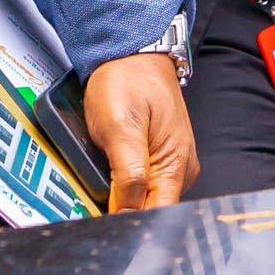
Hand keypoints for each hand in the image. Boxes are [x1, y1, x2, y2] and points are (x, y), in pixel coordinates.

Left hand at [84, 50, 198, 209]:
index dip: (129, 221)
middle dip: (123, 210)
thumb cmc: (127, 81)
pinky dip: (123, 184)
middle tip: (94, 199)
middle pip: (151, 209)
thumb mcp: (120, 128)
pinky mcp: (160, 156)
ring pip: (145, 198)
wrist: (131, 54)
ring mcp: (171, 162)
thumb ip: (126, 174)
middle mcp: (180, 168)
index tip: (102, 221)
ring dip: (121, 197)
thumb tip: (127, 213)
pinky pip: (142, 182)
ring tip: (101, 180)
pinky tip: (110, 172)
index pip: (157, 213)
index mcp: (176, 164)